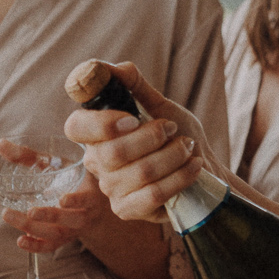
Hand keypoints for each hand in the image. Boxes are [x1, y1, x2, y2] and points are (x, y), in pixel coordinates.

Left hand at [0, 141, 108, 252]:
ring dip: (33, 228)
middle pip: (68, 221)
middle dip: (48, 216)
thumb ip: (29, 156)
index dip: (77, 201)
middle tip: (29, 211)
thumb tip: (1, 144)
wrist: (89, 203)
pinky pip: (50, 247)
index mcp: (89, 194)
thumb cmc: (71, 177)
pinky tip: (20, 241)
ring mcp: (73, 230)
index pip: (87, 199)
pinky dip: (36, 247)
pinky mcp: (62, 239)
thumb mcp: (57, 163)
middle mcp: (84, 215)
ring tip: (10, 216)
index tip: (63, 199)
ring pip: (56, 234)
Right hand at [62, 61, 212, 224]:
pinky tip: (192, 166)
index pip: (75, 127)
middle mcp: (97, 163)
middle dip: (153, 137)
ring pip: (141, 173)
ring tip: (188, 147)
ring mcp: (111, 190)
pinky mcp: (128, 211)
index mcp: (96, 134)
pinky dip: (180, 177)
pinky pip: (154, 194)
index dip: (101, 124)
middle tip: (173, 130)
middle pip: (114, 153)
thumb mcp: (160, 105)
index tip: (132, 118)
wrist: (202, 169)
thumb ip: (135, 86)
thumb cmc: (177, 135)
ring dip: (174, 156)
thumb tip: (115, 67)